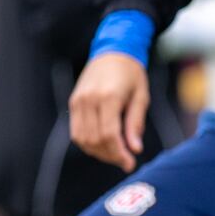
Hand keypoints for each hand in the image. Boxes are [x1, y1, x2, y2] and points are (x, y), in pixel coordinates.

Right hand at [70, 50, 149, 170]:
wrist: (113, 52)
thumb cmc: (132, 75)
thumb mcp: (141, 97)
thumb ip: (136, 124)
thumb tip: (135, 149)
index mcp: (108, 97)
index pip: (109, 135)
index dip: (119, 154)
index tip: (130, 163)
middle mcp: (89, 99)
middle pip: (95, 139)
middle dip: (111, 155)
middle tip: (125, 161)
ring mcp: (78, 101)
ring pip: (83, 139)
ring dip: (99, 152)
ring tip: (115, 154)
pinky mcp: (73, 102)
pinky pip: (76, 132)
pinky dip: (88, 143)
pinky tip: (103, 145)